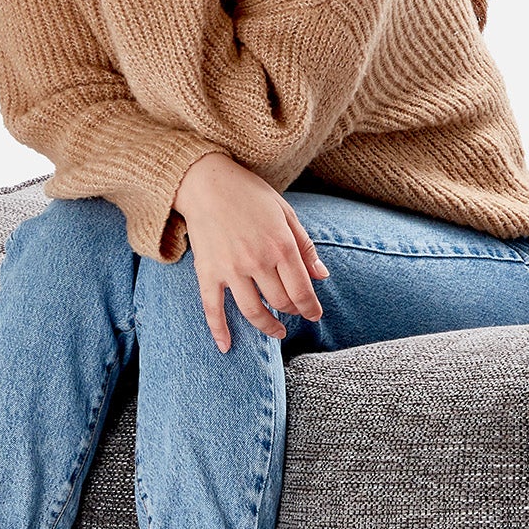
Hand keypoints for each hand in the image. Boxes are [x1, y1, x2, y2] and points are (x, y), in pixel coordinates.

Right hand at [171, 152, 329, 352]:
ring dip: (268, 327)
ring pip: (253, 311)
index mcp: (281, 246)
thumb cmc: (249, 194)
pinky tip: (227, 347)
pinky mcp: (207, 272)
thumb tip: (322, 276)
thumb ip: (304, 246)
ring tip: (277, 332)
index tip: (314, 315)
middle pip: (281, 302)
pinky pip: (213, 309)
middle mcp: (258, 261)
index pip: (302, 290)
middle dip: (292, 312)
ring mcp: (231, 269)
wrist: (206, 182)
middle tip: (295, 315)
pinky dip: (220, 331)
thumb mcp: (285, 213)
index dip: (311, 308)